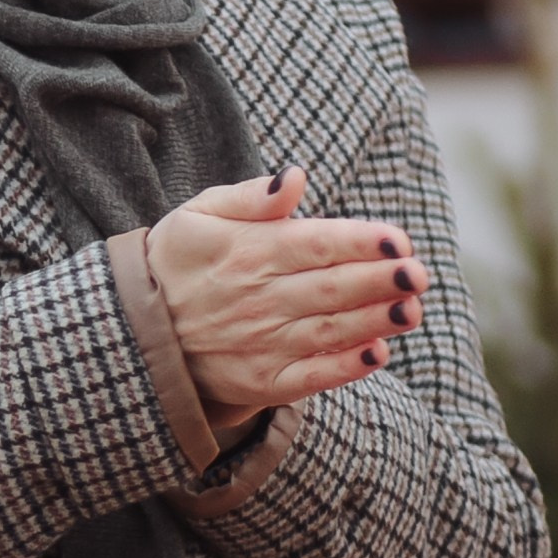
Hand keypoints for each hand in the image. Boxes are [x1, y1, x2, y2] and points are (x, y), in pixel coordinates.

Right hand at [147, 170, 427, 428]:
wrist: (137, 331)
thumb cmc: (178, 262)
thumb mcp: (199, 214)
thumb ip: (251, 198)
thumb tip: (295, 177)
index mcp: (247, 251)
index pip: (315, 244)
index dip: (360, 242)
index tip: (399, 239)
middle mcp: (258, 298)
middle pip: (331, 288)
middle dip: (380, 281)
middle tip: (420, 274)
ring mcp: (262, 343)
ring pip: (329, 330)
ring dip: (375, 321)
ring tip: (412, 310)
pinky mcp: (264, 380)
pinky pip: (311, 376)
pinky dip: (345, 368)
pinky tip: (378, 355)